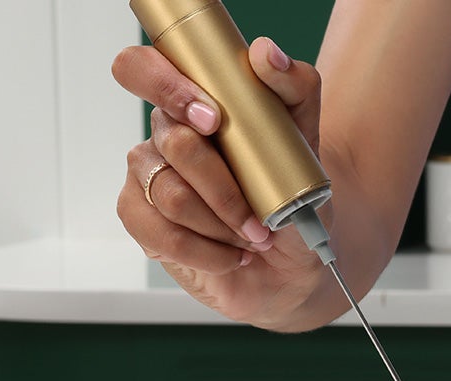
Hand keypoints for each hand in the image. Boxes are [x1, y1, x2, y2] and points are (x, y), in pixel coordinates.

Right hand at [111, 38, 329, 327]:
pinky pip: (160, 233)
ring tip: (254, 238)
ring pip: (171, 195)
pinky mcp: (141, 219)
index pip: (142, 68)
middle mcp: (164, 133)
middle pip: (174, 143)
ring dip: (222, 225)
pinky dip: (206, 252)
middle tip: (260, 216)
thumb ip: (297, 87)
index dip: (165, 87)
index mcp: (192, 99)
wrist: (295, 258)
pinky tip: (231, 255)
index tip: (212, 120)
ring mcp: (148, 176)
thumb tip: (264, 53)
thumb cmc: (294, 196)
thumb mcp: (308, 141)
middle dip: (225, 189)